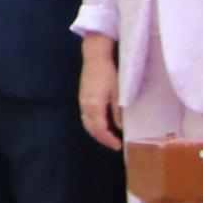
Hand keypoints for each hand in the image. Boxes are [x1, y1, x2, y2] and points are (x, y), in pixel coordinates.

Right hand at [77, 35, 121, 149]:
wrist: (95, 57)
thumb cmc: (108, 73)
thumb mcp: (118, 92)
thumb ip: (117, 111)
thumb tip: (120, 127)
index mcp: (95, 105)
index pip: (100, 129)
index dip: (109, 139)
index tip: (118, 146)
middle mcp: (85, 106)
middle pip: (91, 129)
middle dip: (102, 139)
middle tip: (114, 145)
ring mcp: (81, 102)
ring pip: (86, 124)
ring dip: (97, 134)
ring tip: (109, 138)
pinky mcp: (82, 98)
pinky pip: (85, 117)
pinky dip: (93, 125)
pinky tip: (101, 125)